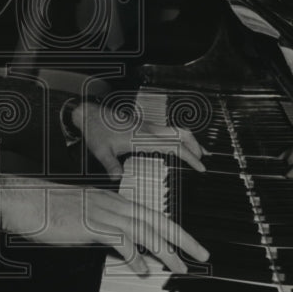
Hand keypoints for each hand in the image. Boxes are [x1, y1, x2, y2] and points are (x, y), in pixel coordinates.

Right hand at [0, 174, 209, 275]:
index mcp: (110, 199)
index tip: (187, 243)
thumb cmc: (46, 210)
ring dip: (165, 250)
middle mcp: (111, 202)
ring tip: (179, 266)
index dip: (172, 229)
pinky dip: (134, 256)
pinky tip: (142, 269)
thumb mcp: (81, 218)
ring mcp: (101, 212)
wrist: (23, 201)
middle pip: (156, 219)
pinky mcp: (90, 224)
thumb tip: (120, 248)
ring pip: (143, 230)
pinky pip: (120, 240)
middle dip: (182, 238)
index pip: (150, 213)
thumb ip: (102, 230)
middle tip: (200, 254)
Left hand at [71, 101, 205, 178]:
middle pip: (181, 134)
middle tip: (204, 162)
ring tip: (198, 153)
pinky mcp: (144, 125)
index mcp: (142, 136)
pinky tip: (176, 146)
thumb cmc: (95, 130)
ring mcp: (148, 125)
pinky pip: (167, 130)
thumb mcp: (100, 151)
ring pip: (176, 130)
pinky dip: (178, 137)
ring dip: (189, 140)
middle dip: (196, 147)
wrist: (88, 113)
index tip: (200, 167)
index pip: (173, 146)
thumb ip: (110, 165)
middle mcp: (148, 129)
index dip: (189, 156)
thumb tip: (117, 178)